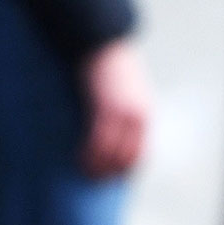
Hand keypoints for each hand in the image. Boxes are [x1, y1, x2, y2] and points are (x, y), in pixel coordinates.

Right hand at [80, 37, 150, 177]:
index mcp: (145, 114)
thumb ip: (121, 112)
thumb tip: (109, 131)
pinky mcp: (106, 109)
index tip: (109, 180)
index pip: (141, 154)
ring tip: (83, 173)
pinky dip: (89, 156)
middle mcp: (139, 117)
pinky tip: (78, 160)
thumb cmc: (108, 67)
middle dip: (111, 174)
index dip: (125, 172)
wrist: (104, 42)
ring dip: (98, 169)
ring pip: (113, 154)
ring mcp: (124, 114)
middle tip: (92, 182)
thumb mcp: (122, 92)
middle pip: (128, 158)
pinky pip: (98, 142)